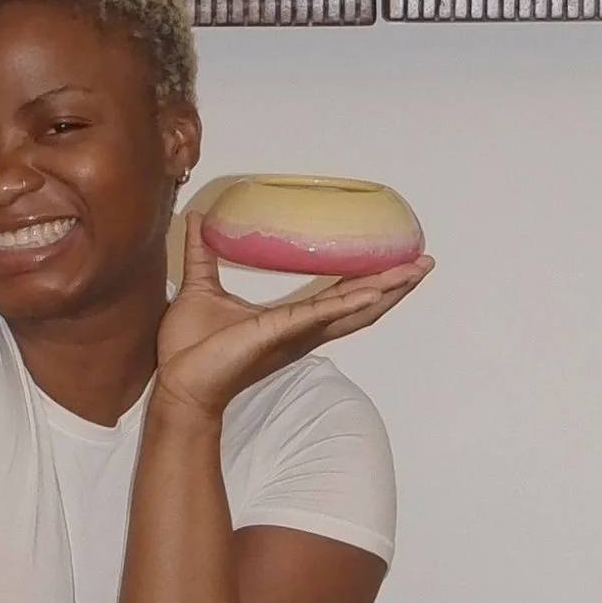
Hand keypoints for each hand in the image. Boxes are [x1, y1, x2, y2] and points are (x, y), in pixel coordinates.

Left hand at [154, 223, 431, 420]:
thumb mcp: (200, 287)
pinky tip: (373, 290)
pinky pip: (319, 316)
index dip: (371, 281)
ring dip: (386, 289)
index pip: (341, 297)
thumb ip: (204, 254)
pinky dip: (348, 303)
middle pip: (361, 306)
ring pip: (352, 310)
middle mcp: (302, 330)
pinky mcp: (277, 333)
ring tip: (415, 271)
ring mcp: (294, 334)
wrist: (177, 383)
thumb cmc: (190, 348)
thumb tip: (200, 219)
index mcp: (291, 321)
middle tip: (425, 263)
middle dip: (395, 285)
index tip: (397, 263)